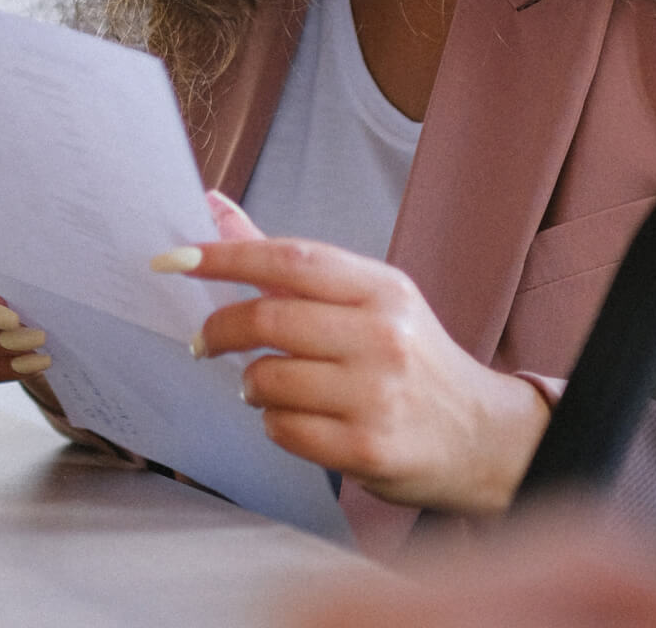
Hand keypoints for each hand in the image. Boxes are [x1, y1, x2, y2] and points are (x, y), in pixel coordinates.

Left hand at [152, 234, 550, 513]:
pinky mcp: (368, 448)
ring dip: (250, 384)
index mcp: (382, 288)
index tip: (173, 258)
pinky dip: (274, 423)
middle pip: (268, 318)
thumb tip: (213, 205)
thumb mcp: (366, 299)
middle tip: (203, 341)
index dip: (225, 255)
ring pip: (267, 379)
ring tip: (266, 386)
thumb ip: (287, 262)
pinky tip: (296, 419)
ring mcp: (377, 394)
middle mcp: (384, 336)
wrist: (482, 437)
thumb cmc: (410, 359)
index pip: (291, 258)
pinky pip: (283, 429)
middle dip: (219, 330)